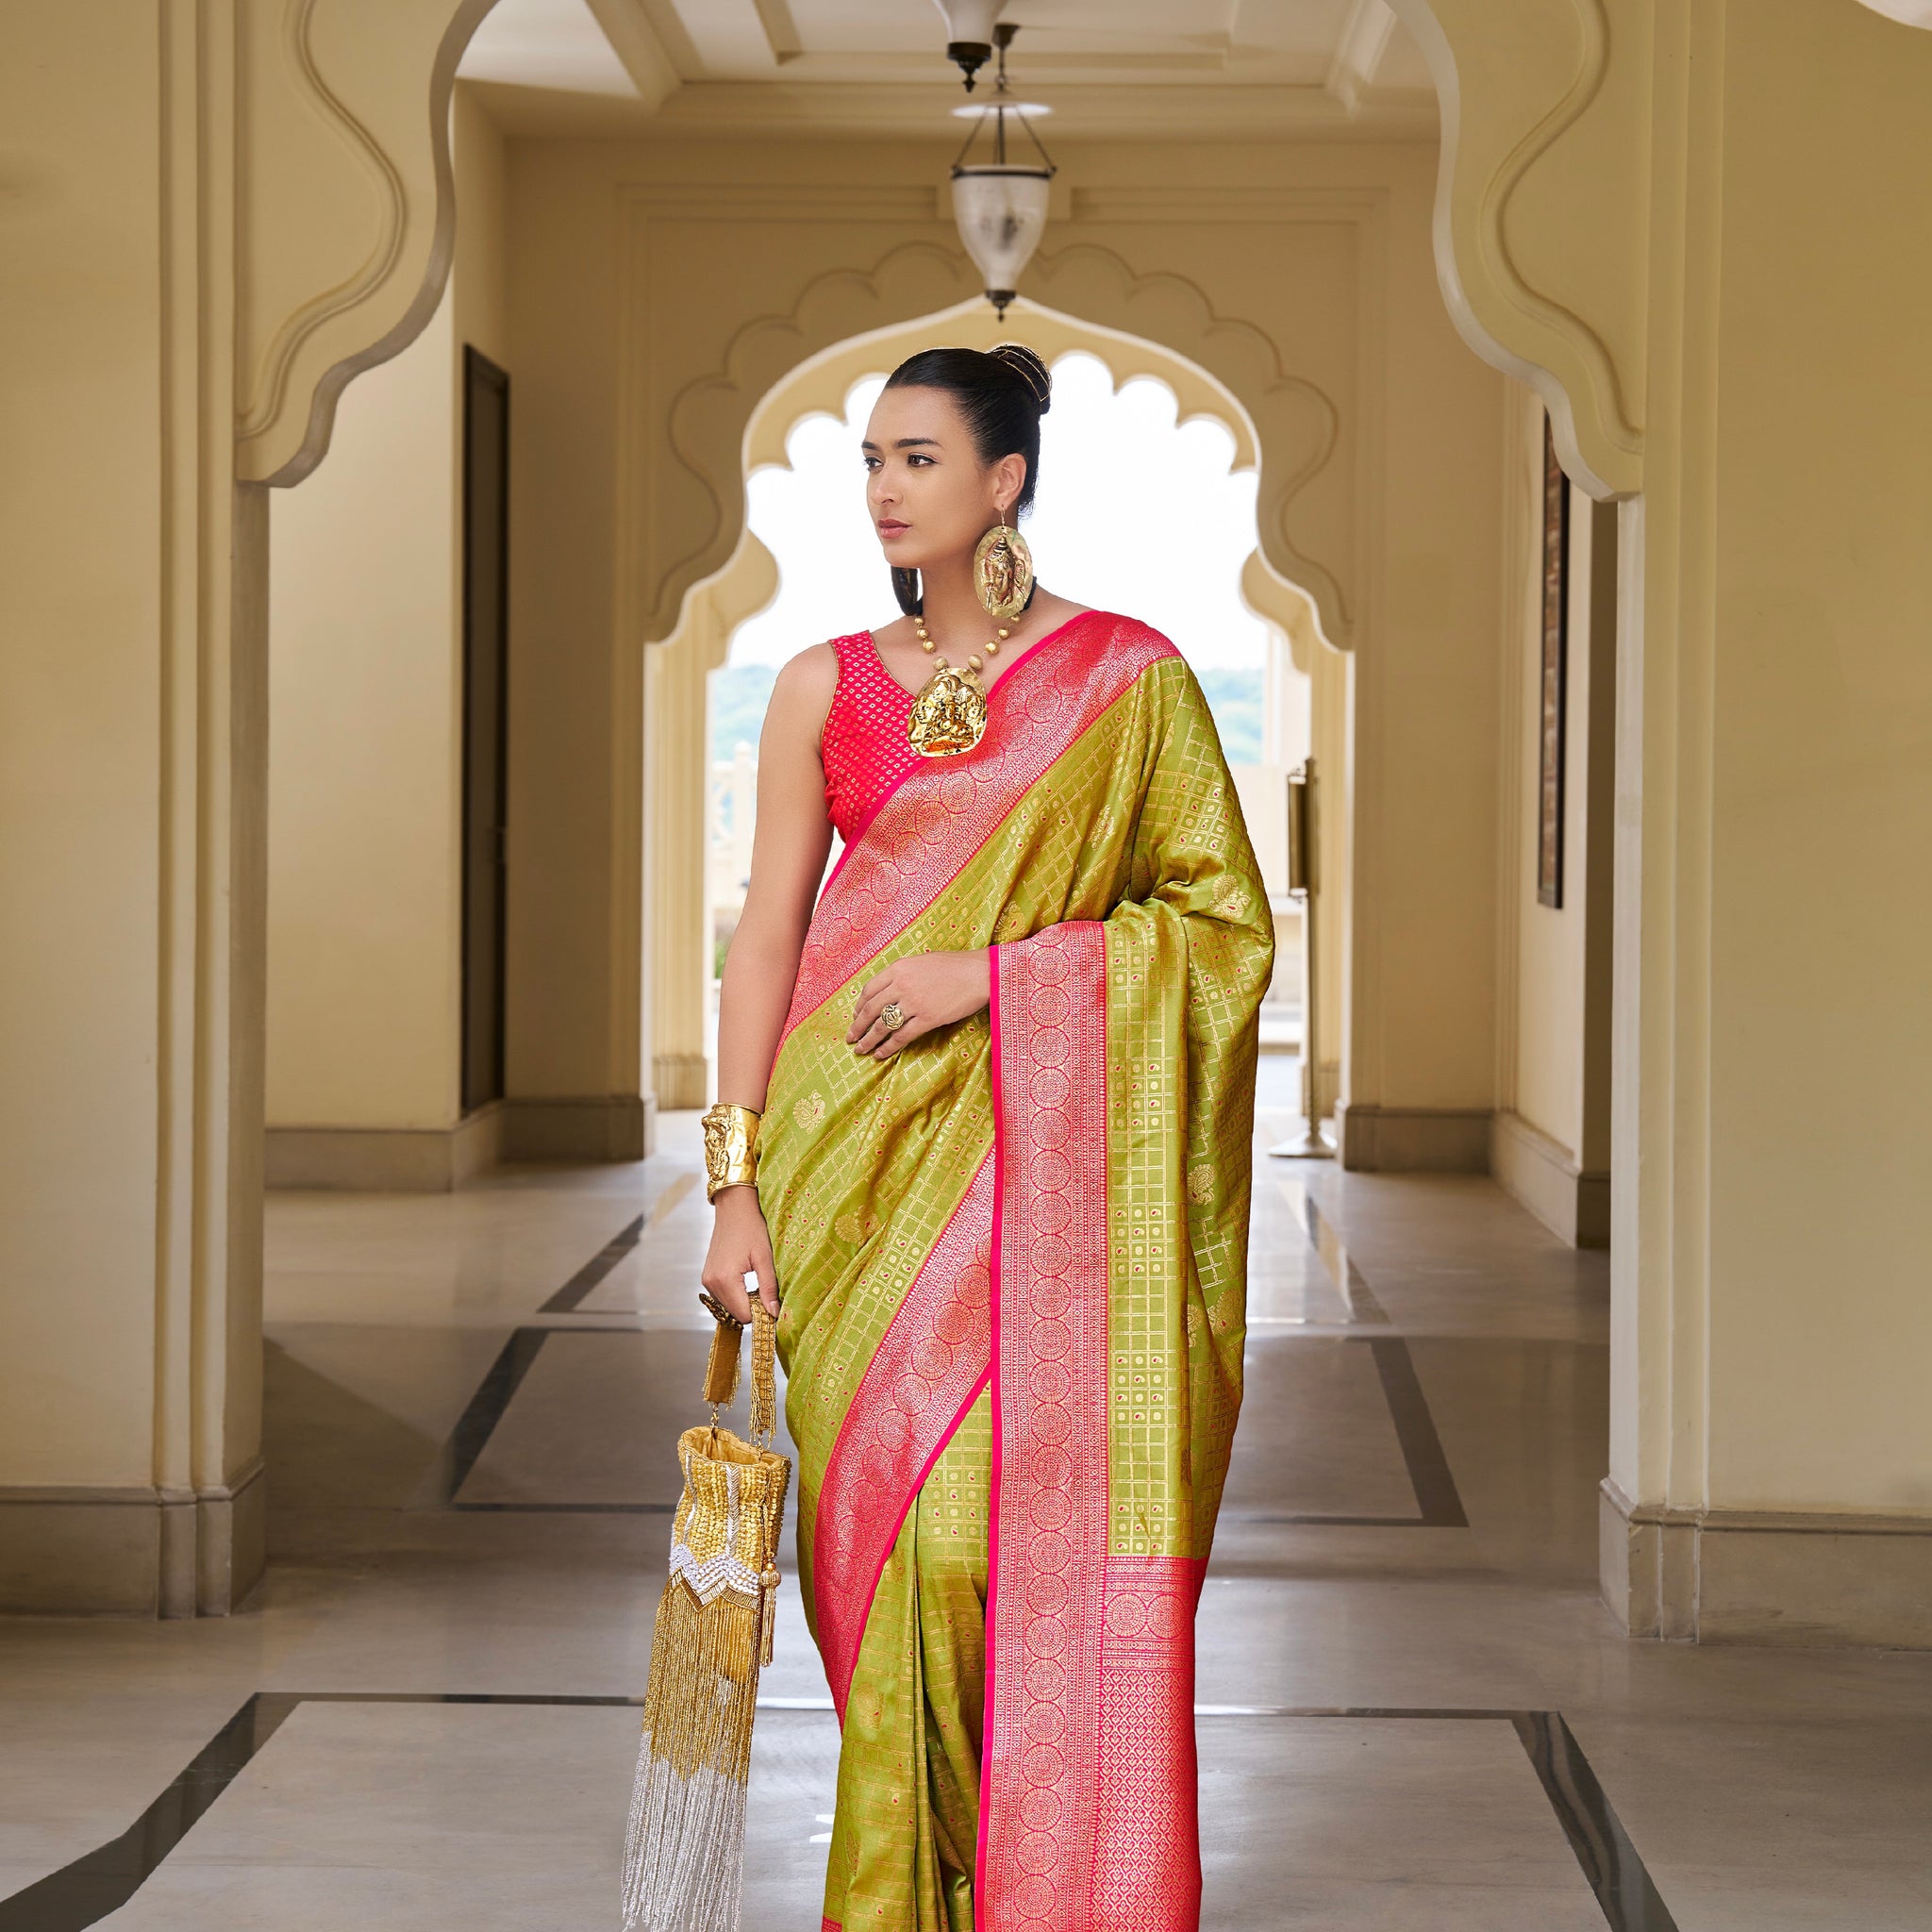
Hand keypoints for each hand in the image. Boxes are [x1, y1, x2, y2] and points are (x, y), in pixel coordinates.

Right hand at [701, 1186, 779, 1319]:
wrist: (734, 1208)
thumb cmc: (751, 1227)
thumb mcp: (765, 1257)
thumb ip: (768, 1287)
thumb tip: (774, 1313)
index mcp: (725, 1279)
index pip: (744, 1315)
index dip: (761, 1313)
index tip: (774, 1305)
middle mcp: (711, 1283)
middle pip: (735, 1314)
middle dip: (753, 1309)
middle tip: (767, 1293)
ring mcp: (706, 1280)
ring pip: (728, 1307)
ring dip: (744, 1302)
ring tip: (756, 1283)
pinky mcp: (707, 1276)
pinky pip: (723, 1297)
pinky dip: (736, 1295)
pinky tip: (746, 1281)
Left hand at [847, 948, 990, 1059]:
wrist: (980, 973)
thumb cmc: (955, 966)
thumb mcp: (923, 962)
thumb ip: (904, 974)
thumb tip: (891, 989)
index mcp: (899, 968)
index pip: (869, 989)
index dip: (859, 1006)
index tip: (856, 1015)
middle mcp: (902, 985)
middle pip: (871, 1009)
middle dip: (858, 1026)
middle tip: (851, 1037)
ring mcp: (914, 1003)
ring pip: (883, 1025)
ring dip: (869, 1040)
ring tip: (861, 1050)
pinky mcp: (927, 1019)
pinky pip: (901, 1036)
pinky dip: (888, 1047)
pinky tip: (881, 1054)